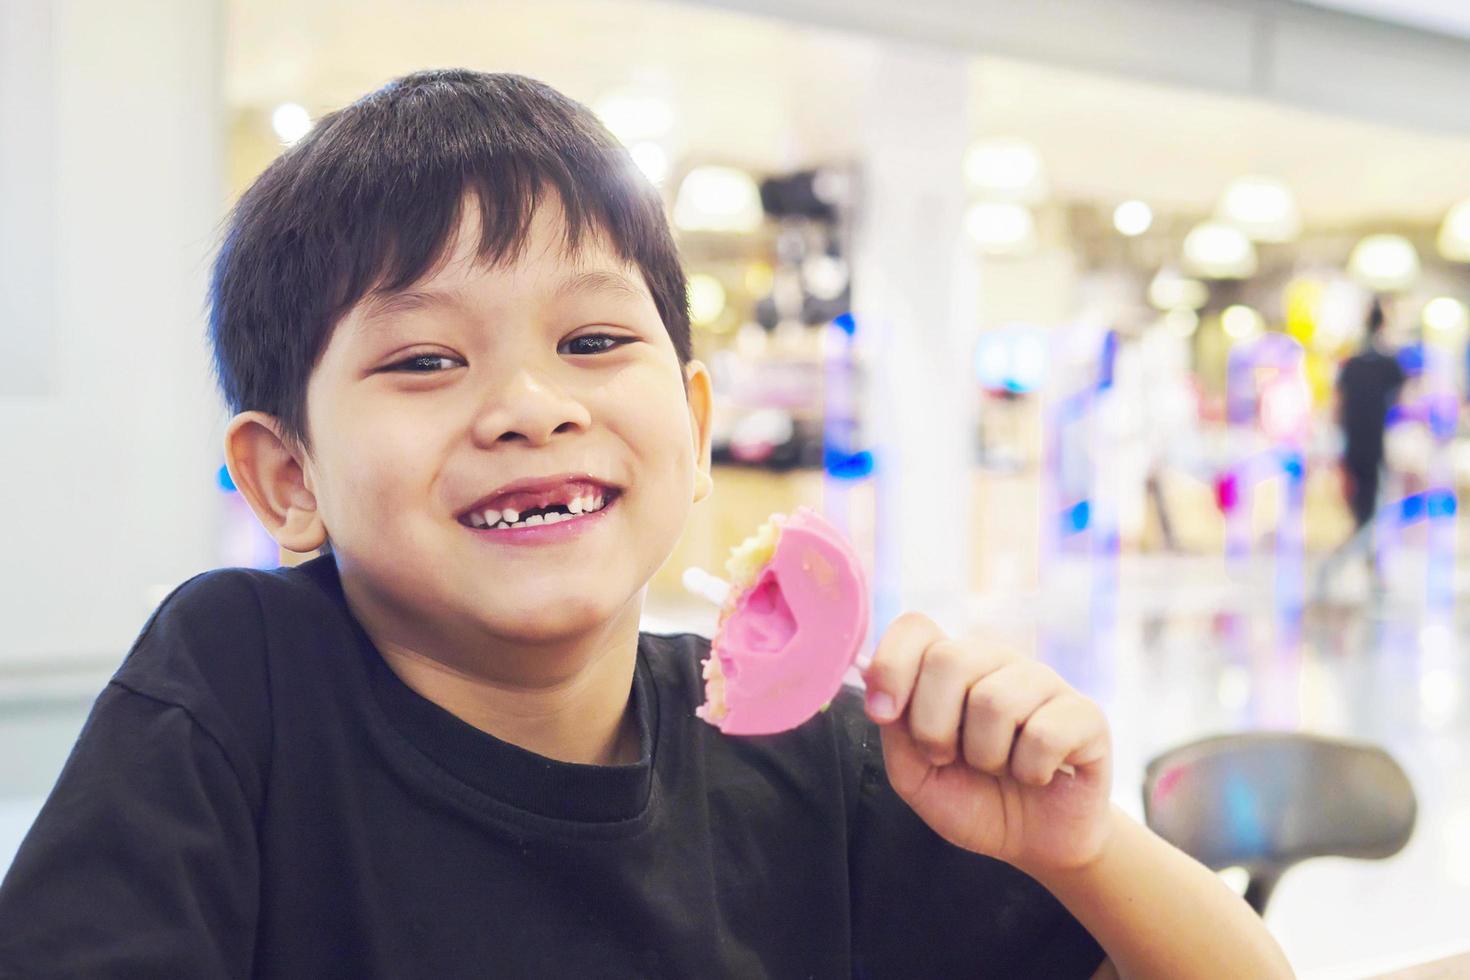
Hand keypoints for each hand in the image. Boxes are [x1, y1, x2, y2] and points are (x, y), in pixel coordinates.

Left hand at [862, 613, 1113, 874]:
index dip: (891, 665)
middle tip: (949, 757)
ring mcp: (1044, 683)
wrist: (1034, 844)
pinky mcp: (1086, 715)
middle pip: (949, 659)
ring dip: (985, 755)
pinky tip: (1038, 775)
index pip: (916, 628)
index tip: (884, 713)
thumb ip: (895, 731)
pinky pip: (1045, 734)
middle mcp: (996, 662)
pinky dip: (1030, 771)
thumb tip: (880, 692)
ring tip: (998, 768)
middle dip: (934, 726)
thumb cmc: (973, 800)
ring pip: (995, 700)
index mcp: (950, 666)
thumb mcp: (915, 775)